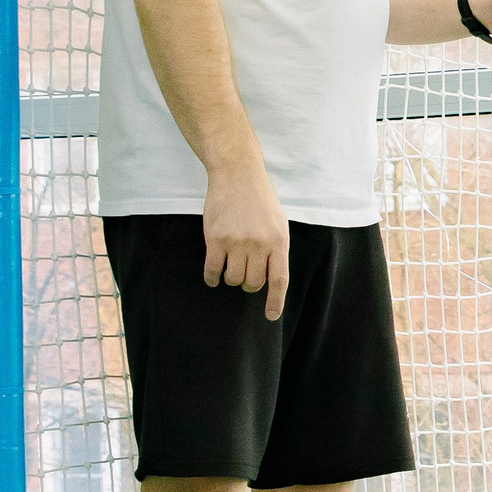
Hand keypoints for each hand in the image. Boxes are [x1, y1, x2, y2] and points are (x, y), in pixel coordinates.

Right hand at [202, 163, 288, 320]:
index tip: (270, 316)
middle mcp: (259, 244)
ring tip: (231, 267)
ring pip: (233, 279)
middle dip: (250, 285)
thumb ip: (276, 248)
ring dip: (231, 279)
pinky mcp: (215, 239)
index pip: (279, 280)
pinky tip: (213, 277)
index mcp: (279, 241)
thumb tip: (271, 277)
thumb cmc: (260, 198)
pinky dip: (212, 278)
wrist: (237, 174)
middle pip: (253, 283)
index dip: (275, 301)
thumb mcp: (278, 222)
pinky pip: (212, 270)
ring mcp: (236, 242)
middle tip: (246, 275)